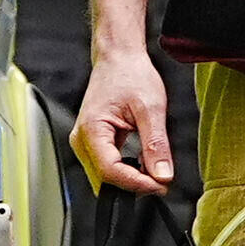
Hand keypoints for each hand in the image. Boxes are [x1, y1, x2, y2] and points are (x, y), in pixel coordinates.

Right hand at [72, 49, 172, 194]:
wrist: (119, 59)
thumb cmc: (131, 75)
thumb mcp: (152, 109)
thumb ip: (156, 145)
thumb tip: (162, 175)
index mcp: (91, 129)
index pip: (110, 171)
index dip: (137, 184)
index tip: (162, 186)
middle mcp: (81, 139)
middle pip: (106, 178)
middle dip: (135, 185)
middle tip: (163, 181)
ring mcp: (84, 142)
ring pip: (106, 176)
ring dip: (131, 179)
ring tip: (155, 170)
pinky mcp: (92, 143)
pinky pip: (107, 166)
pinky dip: (126, 170)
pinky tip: (143, 163)